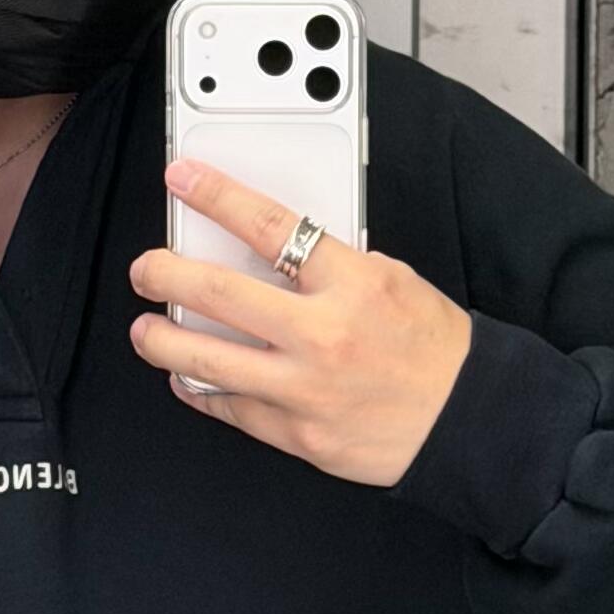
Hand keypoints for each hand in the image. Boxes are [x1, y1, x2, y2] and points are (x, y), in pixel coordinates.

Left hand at [128, 155, 472, 484]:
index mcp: (350, 283)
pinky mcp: (298, 435)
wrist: (468, 418)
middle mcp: (322, 334)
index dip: (215, 196)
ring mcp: (305, 389)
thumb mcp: (392, 279)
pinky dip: (201, 391)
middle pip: (217, 293)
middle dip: (164, 274)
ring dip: (161, 342)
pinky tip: (186, 377)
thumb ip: (331, 264)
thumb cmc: (434, 347)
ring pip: (207, 360)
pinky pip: (231, 409)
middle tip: (146, 269)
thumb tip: (269, 251)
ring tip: (145, 331)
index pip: (267, 225)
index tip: (182, 178)